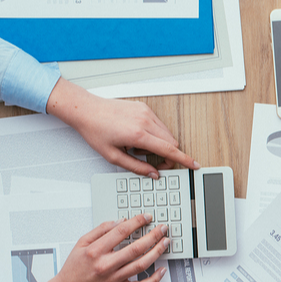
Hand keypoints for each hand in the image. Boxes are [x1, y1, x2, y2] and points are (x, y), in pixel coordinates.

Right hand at [28, 214, 169, 281]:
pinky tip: (162, 270)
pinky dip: (153, 279)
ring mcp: (113, 279)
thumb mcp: (81, 244)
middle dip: (153, 236)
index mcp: (96, 251)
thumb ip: (100, 231)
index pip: (121, 232)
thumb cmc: (73, 269)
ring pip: (141, 265)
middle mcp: (106, 265)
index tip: (146, 217)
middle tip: (163, 228)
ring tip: (165, 243)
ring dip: (156, 252)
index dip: (137, 222)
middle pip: (136, 248)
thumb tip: (119, 221)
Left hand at [46, 78, 199, 176]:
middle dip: (168, 155)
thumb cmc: (95, 131)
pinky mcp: (144, 108)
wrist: (86, 110)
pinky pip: (159, 124)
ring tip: (139, 147)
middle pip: (171, 142)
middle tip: (154, 162)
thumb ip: (136, 167)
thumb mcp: (112, 156)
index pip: (169, 149)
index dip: (184, 159)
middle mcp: (145, 121)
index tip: (194, 164)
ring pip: (167, 133)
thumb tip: (153, 173)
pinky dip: (155, 134)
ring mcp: (146, 113)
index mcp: (137, 135)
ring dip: (160, 144)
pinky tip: (138, 136)